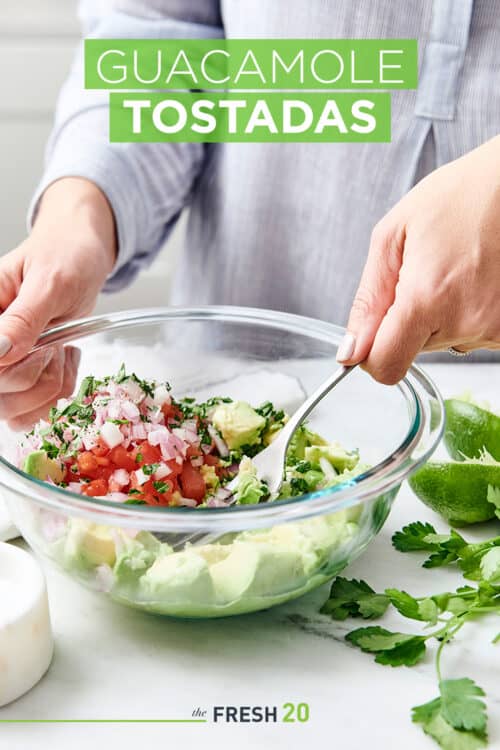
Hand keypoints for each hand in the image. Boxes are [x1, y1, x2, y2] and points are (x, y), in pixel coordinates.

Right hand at [0, 177, 115, 425]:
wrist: (82, 254)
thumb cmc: (65, 255)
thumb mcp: (49, 282)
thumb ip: (24, 318)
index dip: (11, 370)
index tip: (40, 347)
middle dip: (35, 377)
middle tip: (55, 344)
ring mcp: (1, 364)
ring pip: (12, 411)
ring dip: (49, 387)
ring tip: (60, 350)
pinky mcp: (20, 376)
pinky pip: (33, 409)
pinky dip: (58, 390)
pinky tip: (64, 360)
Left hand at [338, 135, 499, 382]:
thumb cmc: (458, 197)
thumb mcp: (392, 237)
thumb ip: (368, 301)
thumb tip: (351, 351)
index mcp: (427, 298)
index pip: (386, 366)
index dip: (371, 355)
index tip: (372, 335)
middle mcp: (466, 321)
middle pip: (413, 351)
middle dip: (408, 321)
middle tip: (426, 274)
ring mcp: (494, 328)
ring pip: (443, 343)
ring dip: (440, 316)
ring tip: (456, 271)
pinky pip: (471, 335)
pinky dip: (466, 314)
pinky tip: (475, 280)